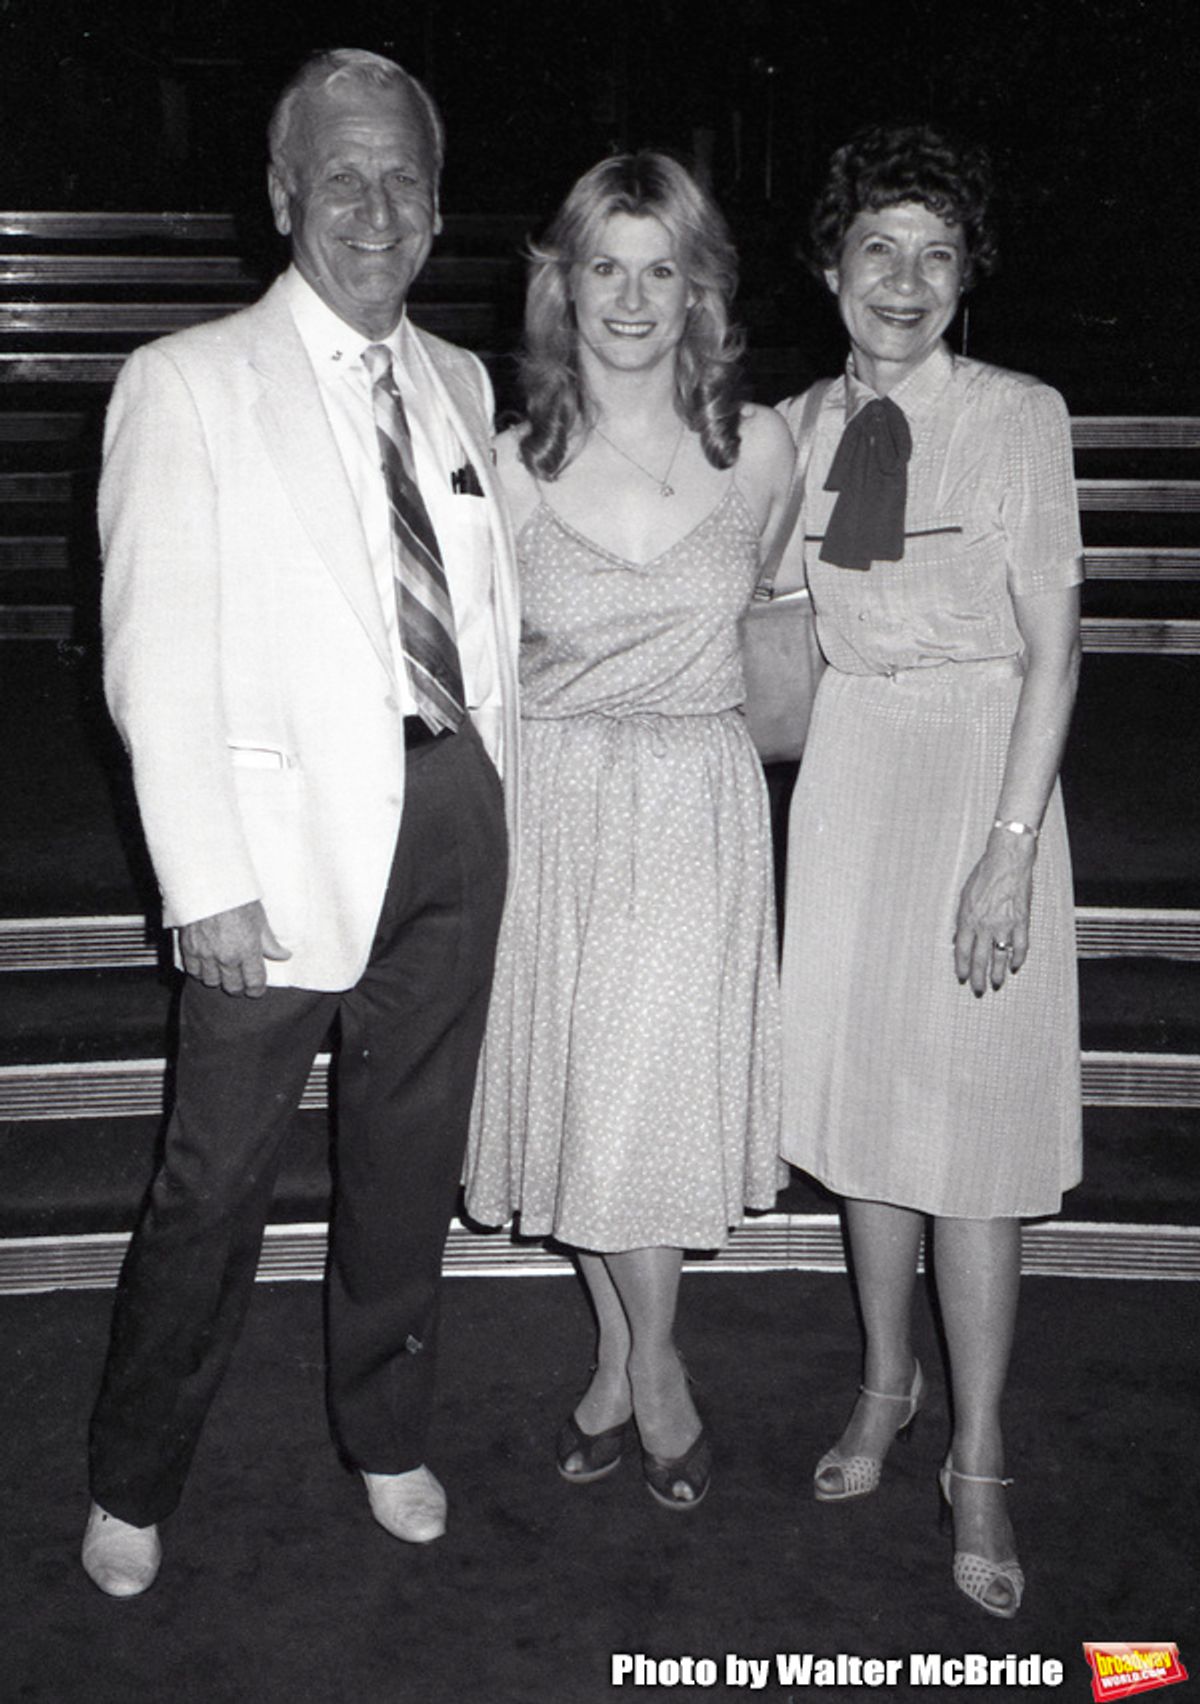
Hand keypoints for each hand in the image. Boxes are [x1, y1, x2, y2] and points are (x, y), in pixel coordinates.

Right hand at [179, 900, 289, 996]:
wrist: (207, 883)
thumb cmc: (235, 897)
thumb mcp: (260, 918)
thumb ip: (270, 942)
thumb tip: (284, 955)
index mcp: (247, 950)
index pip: (254, 983)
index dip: (257, 990)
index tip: (257, 989)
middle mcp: (225, 956)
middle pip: (233, 987)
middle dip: (239, 988)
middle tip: (242, 983)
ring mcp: (205, 954)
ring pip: (211, 982)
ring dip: (219, 980)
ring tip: (224, 973)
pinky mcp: (188, 948)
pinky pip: (193, 971)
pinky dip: (200, 972)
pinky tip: (206, 966)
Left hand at [954, 831, 1034, 995]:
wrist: (1007, 861)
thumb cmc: (984, 874)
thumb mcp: (964, 896)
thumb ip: (962, 918)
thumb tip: (959, 935)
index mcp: (968, 919)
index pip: (962, 950)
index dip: (962, 966)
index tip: (962, 977)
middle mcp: (985, 925)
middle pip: (980, 959)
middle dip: (978, 977)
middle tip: (979, 989)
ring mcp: (1004, 925)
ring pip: (1000, 956)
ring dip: (997, 972)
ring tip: (996, 983)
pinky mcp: (1021, 921)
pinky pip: (1020, 945)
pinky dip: (1018, 957)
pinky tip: (1015, 965)